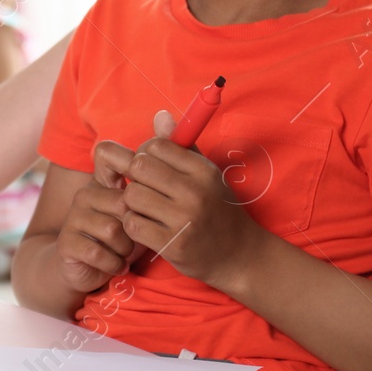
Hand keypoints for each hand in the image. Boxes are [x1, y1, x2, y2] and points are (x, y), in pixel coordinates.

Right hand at [53, 172, 137, 294]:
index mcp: (102, 183)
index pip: (114, 164)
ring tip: (125, 254)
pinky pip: (97, 253)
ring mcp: (72, 218)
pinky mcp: (66, 242)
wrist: (86, 270)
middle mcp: (84, 195)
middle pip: (123, 204)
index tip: (144, 195)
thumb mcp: (135, 219)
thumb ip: (145, 200)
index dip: (131, 171)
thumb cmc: (118, 241)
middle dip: (136, 229)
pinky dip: (113, 264)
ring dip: (126, 249)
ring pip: (112, 230)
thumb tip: (160, 187)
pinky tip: (117, 266)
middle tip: (136, 242)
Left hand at [105, 110, 263, 289]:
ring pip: (132, 196)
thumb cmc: (218, 209)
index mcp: (202, 170)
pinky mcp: (172, 245)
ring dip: (132, 202)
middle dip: (135, 176)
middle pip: (139, 167)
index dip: (145, 154)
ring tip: (144, 208)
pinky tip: (146, 226)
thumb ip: (181, 146)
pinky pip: (133, 224)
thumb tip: (159, 115)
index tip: (149, 167)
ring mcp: (183, 220)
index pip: (156, 146)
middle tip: (142, 187)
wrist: (239, 255)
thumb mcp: (207, 174)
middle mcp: (194, 192)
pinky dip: (133, 224)